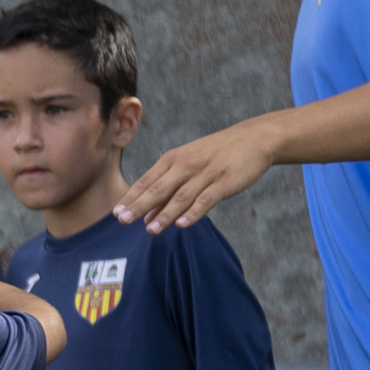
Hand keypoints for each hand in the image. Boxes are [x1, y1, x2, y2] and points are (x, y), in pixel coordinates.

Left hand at [114, 120, 276, 231]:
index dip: (132, 197)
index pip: (147, 180)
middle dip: (139, 205)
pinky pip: (207, 199)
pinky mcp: (224, 181)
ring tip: (150, 231)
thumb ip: (169, 189)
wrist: (254, 138)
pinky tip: (182, 225)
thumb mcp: (188, 164)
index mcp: (174, 159)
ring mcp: (205, 173)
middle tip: (122, 221)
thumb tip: (146, 217)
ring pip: (181, 196)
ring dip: (164, 214)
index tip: (116, 214)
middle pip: (159, 188)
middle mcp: (186, 164)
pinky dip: (194, 212)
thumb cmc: (216, 154)